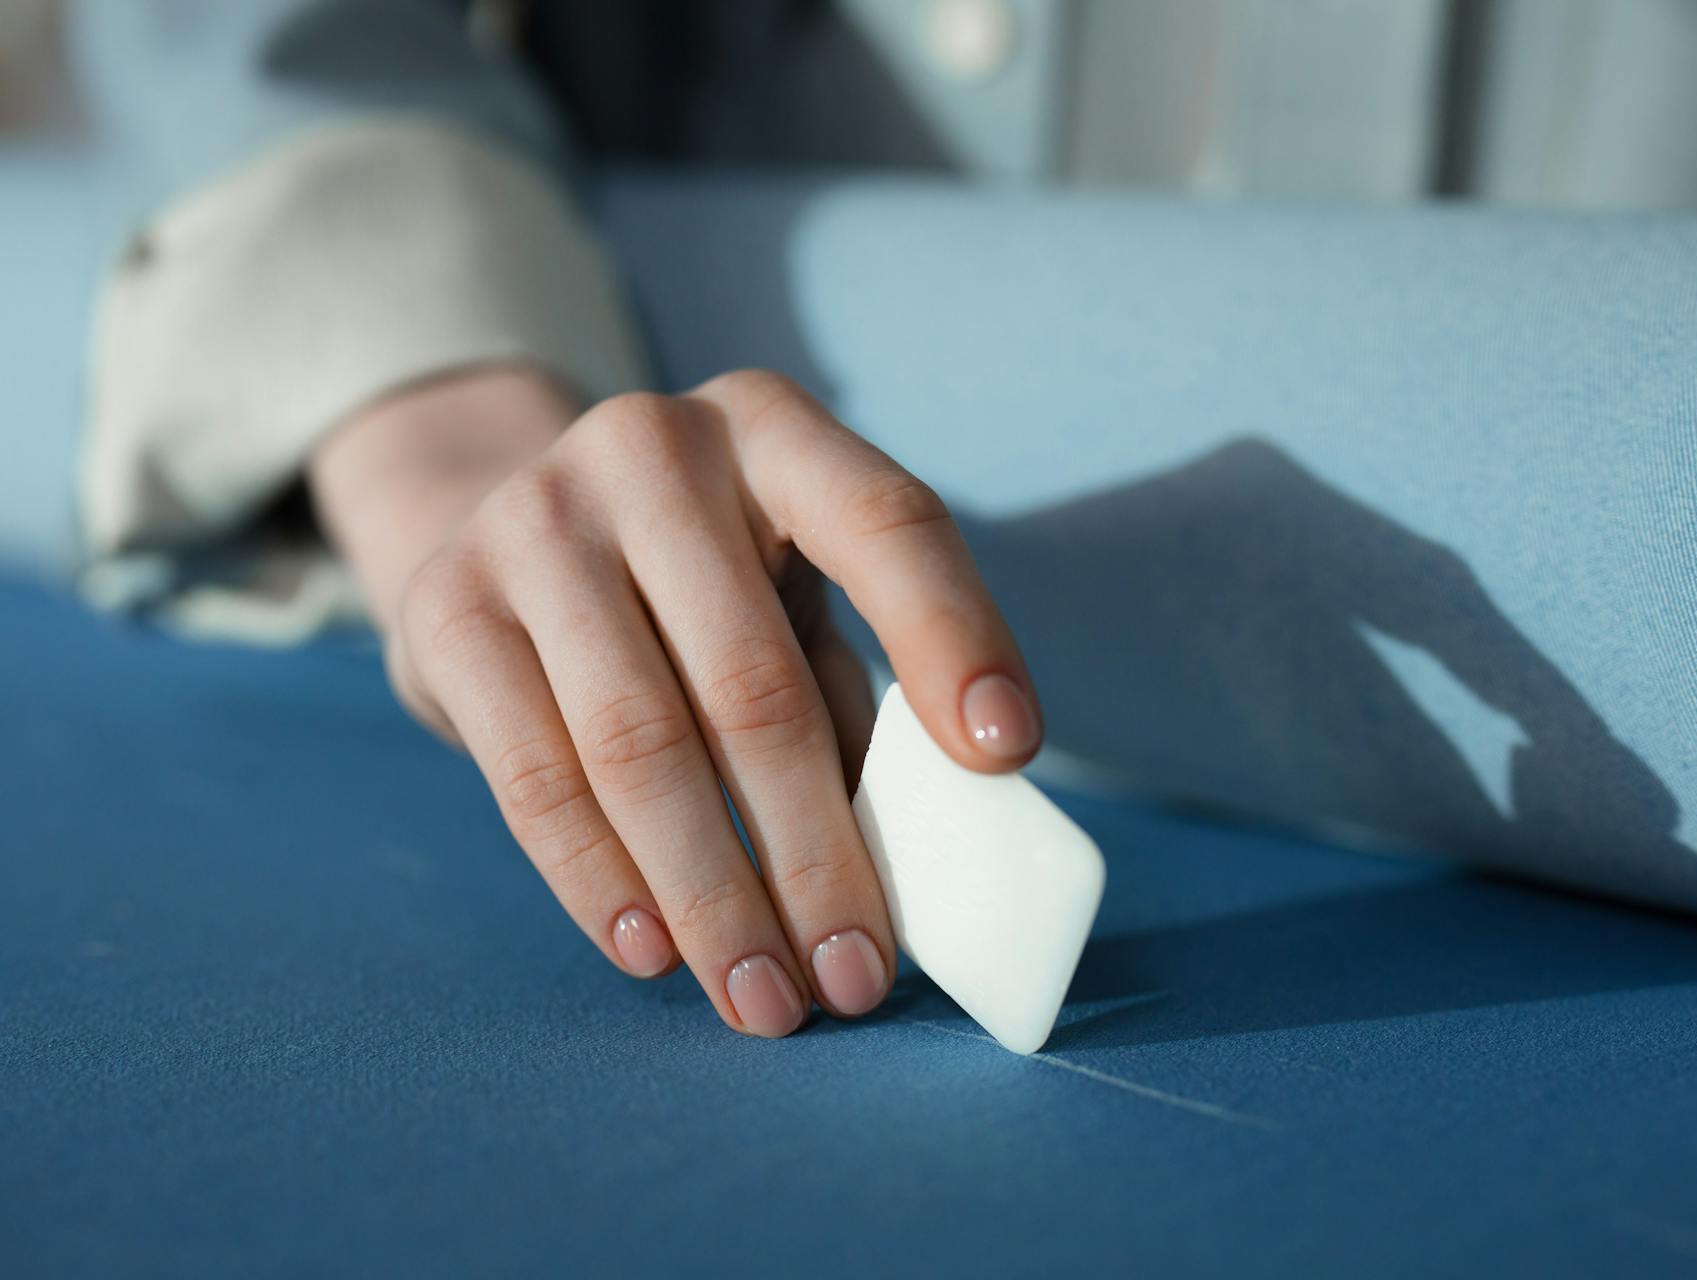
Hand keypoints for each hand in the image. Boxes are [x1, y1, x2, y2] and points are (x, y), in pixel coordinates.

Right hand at [311, 366, 1042, 1035]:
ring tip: (763, 999)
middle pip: (753, 684)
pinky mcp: (447, 606)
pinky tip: (653, 953)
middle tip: (859, 978)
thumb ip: (849, 696)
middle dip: (817, 854)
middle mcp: (651, 450)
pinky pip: (534, 777)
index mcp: (774, 432)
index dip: (955, 639)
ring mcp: (534, 523)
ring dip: (713, 898)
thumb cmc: (696, 587)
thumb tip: (908, 861)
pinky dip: (601, 881)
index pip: (887, 523)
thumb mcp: (788, 596)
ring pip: (640, 747)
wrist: (492, 518)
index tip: (1006, 759)